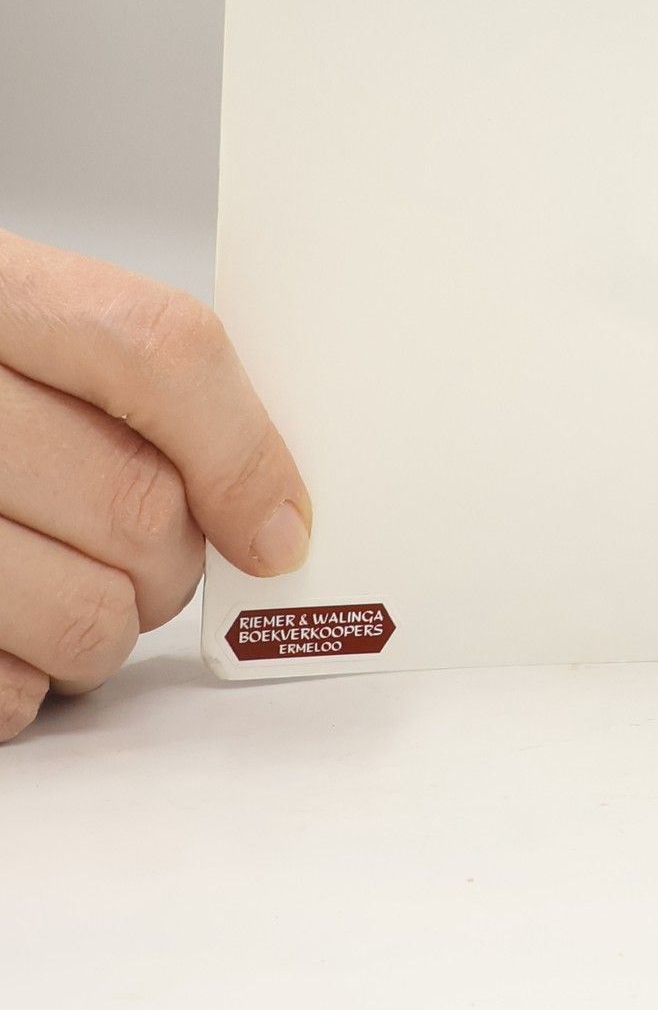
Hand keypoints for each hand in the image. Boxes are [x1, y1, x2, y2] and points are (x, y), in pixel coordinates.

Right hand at [0, 228, 309, 741]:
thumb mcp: (22, 323)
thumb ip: (136, 381)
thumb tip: (267, 504)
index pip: (160, 349)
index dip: (242, 448)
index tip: (279, 526)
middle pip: (139, 499)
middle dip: (176, 558)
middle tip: (153, 558)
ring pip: (86, 610)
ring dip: (109, 630)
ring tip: (78, 599)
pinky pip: (5, 686)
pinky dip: (27, 682)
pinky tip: (9, 636)